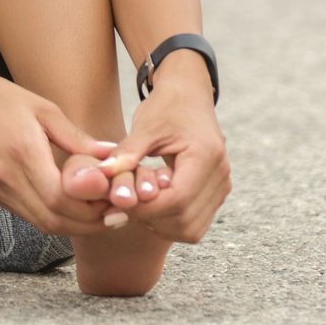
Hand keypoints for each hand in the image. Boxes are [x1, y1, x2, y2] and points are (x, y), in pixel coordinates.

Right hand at [0, 69, 124, 235]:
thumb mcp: (42, 108)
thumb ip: (76, 137)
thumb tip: (111, 154)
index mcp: (23, 154)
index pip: (61, 199)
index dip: (92, 208)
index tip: (115, 200)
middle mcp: (8, 179)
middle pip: (54, 221)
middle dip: (89, 224)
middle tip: (115, 214)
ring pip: (42, 224)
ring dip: (74, 225)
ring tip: (99, 212)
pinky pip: (30, 216)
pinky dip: (55, 217)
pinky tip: (71, 206)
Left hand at [107, 76, 228, 242]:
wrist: (189, 94)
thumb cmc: (166, 107)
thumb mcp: (144, 127)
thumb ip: (126, 153)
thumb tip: (102, 175)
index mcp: (205, 156)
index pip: (177, 201)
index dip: (145, 208)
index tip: (120, 200)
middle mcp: (220, 175)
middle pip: (185, 221)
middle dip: (151, 219)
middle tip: (126, 203)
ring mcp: (222, 186)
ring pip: (191, 229)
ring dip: (160, 225)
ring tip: (139, 202)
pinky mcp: (218, 193)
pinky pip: (195, 224)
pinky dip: (171, 222)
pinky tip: (152, 203)